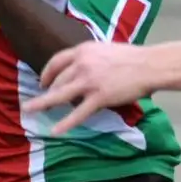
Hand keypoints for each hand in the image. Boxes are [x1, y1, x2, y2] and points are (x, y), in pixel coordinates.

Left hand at [22, 42, 154, 134]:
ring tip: (31, 112)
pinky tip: (55, 131)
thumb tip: (81, 69)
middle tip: (41, 103)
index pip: (57, 61)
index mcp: (84, 50)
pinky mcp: (99, 97)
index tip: (42, 82)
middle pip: (57, 80)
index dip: (46, 73)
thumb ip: (90, 58)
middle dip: (47, 92)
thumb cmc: (132, 57)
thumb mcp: (105, 50)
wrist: (149, 65)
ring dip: (43, 104)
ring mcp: (89, 82)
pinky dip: (65, 123)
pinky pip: (78, 113)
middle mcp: (82, 64)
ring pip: (60, 95)